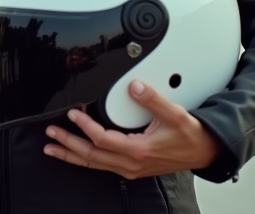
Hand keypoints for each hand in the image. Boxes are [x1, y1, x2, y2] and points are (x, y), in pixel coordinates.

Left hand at [43, 80, 219, 179]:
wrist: (203, 152)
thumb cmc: (189, 136)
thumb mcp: (174, 114)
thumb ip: (152, 99)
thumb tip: (134, 86)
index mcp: (138, 150)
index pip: (102, 139)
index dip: (85, 126)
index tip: (73, 113)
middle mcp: (131, 163)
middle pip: (91, 155)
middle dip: (68, 144)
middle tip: (50, 134)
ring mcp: (130, 168)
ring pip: (94, 164)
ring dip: (71, 155)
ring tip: (52, 149)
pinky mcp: (131, 168)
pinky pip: (102, 166)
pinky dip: (85, 159)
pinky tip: (76, 154)